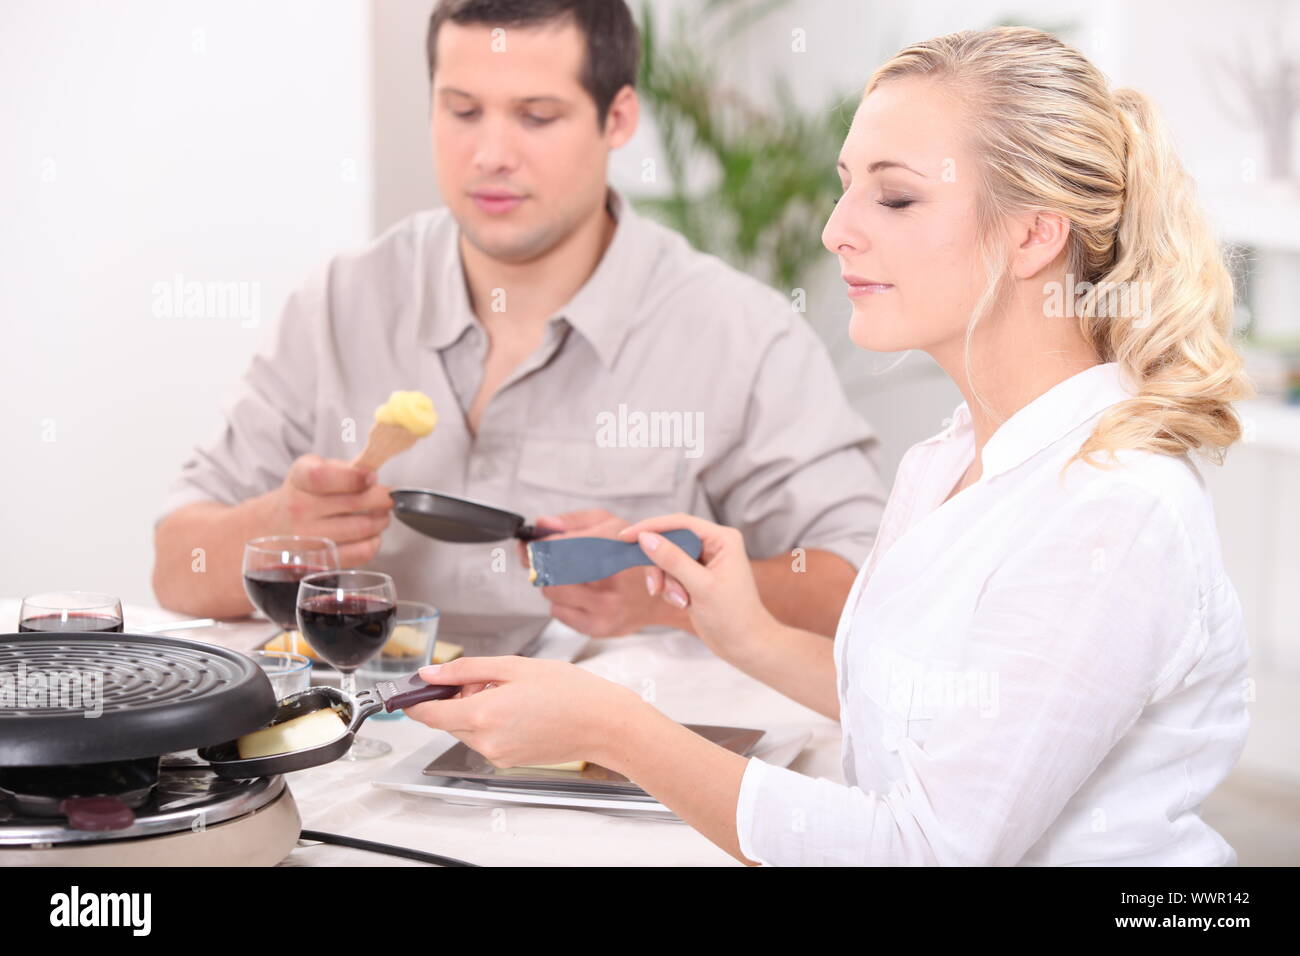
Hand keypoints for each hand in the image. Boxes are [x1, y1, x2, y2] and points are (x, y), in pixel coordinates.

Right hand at [264, 454, 392, 566]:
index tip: (372, 477)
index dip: (354, 477)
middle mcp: (299, 509)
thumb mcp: (313, 468)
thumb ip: (343, 468)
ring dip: (381, 519)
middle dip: (382, 498)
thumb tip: (371, 476)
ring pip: (364, 527)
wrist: (274, 527)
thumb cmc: (303, 494)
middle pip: (354, 503)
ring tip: (381, 514)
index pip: (323, 477)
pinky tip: (372, 534)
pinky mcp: (322, 561)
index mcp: (300, 480)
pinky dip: (375, 541)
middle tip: (387, 497)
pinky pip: (362, 552)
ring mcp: (309, 538)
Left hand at [403, 656, 644, 768]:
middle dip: (456, 698)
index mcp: (483, 714)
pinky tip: (519, 708)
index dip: (416, 700)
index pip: (428, 714)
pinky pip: (486, 739)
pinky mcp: (509, 761)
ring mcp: (498, 754)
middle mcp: (486, 740)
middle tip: (486, 678)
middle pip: (448, 720)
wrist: (604, 724)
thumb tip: (430, 674)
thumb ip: (466, 669)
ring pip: (467, 729)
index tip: (414, 688)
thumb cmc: (568, 691)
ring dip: (476, 710)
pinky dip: (492, 722)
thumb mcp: (514, 666)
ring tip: (510, 692)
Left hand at [520, 509, 676, 637]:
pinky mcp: (597, 627)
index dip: (539, 545)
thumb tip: (542, 525)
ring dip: (551, 584)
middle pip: (549, 573)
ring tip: (568, 577)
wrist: (658, 598)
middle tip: (544, 561)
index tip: (533, 545)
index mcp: (611, 548)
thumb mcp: (610, 524)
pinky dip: (560, 602)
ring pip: (550, 593)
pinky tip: (578, 595)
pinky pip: (558, 613)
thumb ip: (574, 521)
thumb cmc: (632, 558)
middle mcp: (608, 580)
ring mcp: (603, 607)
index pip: (556, 547)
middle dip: (541, 566)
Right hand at [617, 513, 776, 659]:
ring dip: (667, 582)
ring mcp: (703, 561)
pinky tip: (683, 604)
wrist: (744, 645)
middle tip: (656, 588)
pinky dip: (670, 589)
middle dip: (661, 566)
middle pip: (670, 541)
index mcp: (722, 539)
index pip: (680, 523)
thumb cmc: (732, 616)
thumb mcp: (700, 586)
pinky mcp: (695, 577)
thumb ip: (672, 560)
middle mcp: (713, 545)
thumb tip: (645, 538)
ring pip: (667, 560)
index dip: (651, 526)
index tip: (625, 536)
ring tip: (680, 601)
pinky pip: (670, 574)